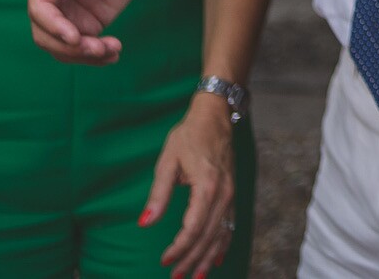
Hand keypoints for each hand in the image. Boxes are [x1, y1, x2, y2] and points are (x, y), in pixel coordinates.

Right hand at [28, 0, 151, 63]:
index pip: (39, 6)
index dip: (52, 25)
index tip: (75, 37)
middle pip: (45, 33)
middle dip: (68, 46)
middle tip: (98, 49)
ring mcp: (69, 12)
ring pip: (62, 45)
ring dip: (83, 55)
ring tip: (112, 51)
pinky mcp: (87, 22)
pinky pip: (83, 46)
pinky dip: (96, 55)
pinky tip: (113, 55)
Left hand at [144, 95, 236, 278]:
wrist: (216, 116)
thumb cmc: (189, 136)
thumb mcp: (167, 162)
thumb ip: (158, 194)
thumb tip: (145, 223)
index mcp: (207, 186)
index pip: (193, 228)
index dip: (179, 248)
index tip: (164, 261)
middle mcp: (224, 193)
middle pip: (209, 235)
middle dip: (192, 259)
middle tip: (175, 277)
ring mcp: (231, 194)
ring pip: (222, 234)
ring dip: (209, 257)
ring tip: (197, 276)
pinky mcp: (232, 193)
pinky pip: (231, 224)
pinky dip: (224, 243)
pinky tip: (218, 258)